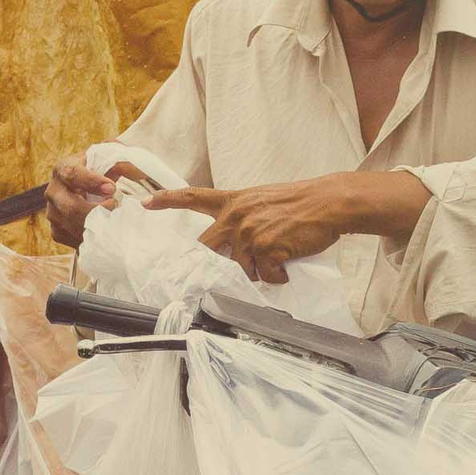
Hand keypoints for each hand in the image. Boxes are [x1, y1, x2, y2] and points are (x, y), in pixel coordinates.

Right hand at [45, 159, 126, 249]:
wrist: (91, 188)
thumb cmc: (103, 170)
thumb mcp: (113, 158)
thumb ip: (124, 162)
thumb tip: (138, 174)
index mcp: (62, 169)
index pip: (71, 174)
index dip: (92, 182)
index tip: (112, 188)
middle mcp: (53, 191)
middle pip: (71, 207)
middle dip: (96, 211)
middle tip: (115, 206)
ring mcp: (53, 213)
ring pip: (73, 226)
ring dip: (97, 225)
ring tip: (113, 218)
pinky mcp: (57, 231)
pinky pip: (74, 239)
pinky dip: (93, 237)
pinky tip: (105, 229)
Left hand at [144, 176, 354, 284]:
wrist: (329, 202)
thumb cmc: (302, 202)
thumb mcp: (264, 200)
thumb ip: (243, 217)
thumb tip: (235, 247)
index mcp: (235, 201)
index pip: (194, 197)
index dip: (168, 201)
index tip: (146, 204)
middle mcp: (236, 216)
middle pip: (210, 247)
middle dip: (223, 260)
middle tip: (250, 257)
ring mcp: (249, 233)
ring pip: (242, 268)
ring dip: (261, 269)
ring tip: (281, 252)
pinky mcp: (265, 249)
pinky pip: (265, 276)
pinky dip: (278, 276)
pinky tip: (289, 262)